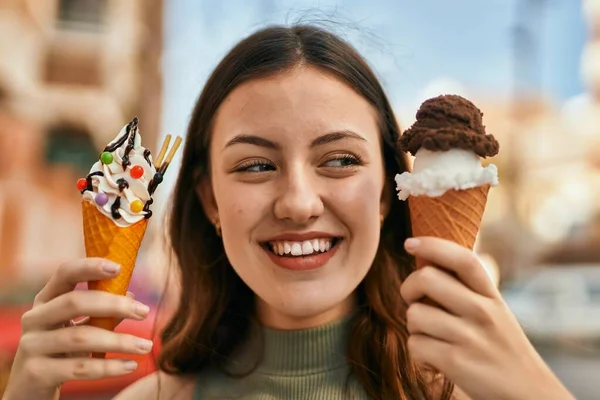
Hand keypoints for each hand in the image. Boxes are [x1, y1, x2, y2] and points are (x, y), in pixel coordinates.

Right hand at [3, 258, 152, 399]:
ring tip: (146, 345)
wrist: (29, 389)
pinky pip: (79, 367)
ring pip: (80, 337)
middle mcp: (34, 318)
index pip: (65, 274)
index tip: (119, 268)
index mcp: (46, 300)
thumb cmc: (60, 351)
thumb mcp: (77, 327)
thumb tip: (131, 297)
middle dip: (114, 305)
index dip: (90, 267)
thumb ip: (101, 312)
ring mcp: (31, 345)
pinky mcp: (36, 372)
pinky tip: (131, 366)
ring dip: (119, 341)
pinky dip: (109, 367)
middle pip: (74, 303)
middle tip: (144, 312)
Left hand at [400, 237, 573, 399]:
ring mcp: (469, 337)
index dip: (432, 245)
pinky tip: (433, 361)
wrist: (528, 395)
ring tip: (431, 338)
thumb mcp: (494, 312)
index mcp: (491, 296)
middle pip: (426, 278)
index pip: (463, 259)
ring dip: (414, 328)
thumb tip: (428, 262)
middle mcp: (482, 312)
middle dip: (409, 288)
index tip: (410, 243)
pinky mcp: (456, 362)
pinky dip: (418, 355)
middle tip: (414, 301)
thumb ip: (467, 290)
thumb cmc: (501, 348)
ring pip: (414, 314)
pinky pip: (415, 345)